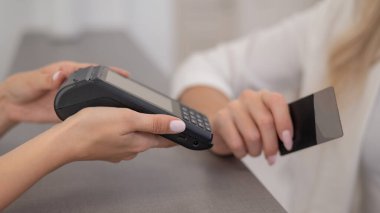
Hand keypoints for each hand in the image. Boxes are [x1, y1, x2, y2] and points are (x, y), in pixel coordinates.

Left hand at [0, 61, 127, 123]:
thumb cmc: (20, 87)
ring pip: (96, 100)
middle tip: (131, 92)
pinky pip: (87, 113)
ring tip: (124, 108)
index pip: (92, 70)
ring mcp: (74, 99)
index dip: (109, 72)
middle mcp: (74, 84)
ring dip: (108, 103)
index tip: (124, 74)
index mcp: (67, 72)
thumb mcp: (32, 81)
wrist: (12, 105)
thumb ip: (45, 79)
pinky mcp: (70, 111)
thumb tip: (59, 75)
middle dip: (116, 87)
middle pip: (99, 85)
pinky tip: (107, 121)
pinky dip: (97, 116)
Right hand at [52, 107, 184, 162]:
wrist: (64, 140)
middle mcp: (131, 150)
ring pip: (137, 138)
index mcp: (140, 143)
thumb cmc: (92, 128)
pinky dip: (127, 130)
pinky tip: (121, 123)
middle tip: (169, 119)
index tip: (188, 129)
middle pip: (152, 138)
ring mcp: (119, 150)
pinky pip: (124, 138)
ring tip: (147, 117)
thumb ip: (154, 123)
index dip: (178, 133)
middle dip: (161, 128)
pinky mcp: (107, 147)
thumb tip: (180, 126)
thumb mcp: (128, 118)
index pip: (166, 140)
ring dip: (143, 129)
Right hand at [210, 89, 292, 164]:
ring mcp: (233, 107)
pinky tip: (242, 151)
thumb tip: (288, 142)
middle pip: (265, 122)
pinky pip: (236, 143)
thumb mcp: (267, 122)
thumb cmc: (251, 126)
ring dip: (256, 150)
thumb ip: (279, 127)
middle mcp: (249, 97)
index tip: (288, 143)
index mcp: (264, 95)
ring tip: (254, 151)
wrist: (224, 127)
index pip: (277, 102)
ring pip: (252, 136)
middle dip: (271, 145)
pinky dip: (242, 153)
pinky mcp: (221, 118)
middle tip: (271, 157)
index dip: (284, 123)